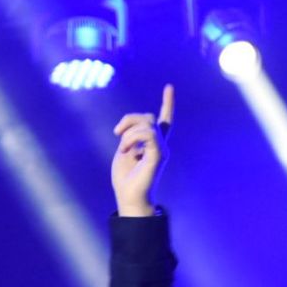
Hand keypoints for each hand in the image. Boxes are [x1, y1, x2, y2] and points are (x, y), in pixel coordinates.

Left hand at [111, 84, 173, 216]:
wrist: (129, 198)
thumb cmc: (125, 179)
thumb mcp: (124, 151)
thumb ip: (130, 136)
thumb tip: (130, 127)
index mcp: (152, 144)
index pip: (163, 120)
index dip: (168, 104)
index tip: (169, 87)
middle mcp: (160, 145)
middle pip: (148, 117)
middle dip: (129, 119)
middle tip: (117, 133)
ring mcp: (161, 150)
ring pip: (148, 123)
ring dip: (129, 132)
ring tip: (123, 148)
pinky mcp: (158, 155)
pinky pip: (148, 135)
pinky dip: (133, 138)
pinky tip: (126, 149)